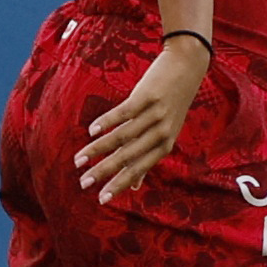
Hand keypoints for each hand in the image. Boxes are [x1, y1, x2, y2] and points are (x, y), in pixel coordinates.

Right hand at [75, 37, 210, 204]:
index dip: (119, 184)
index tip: (101, 199)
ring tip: (78, 160)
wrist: (187, 67)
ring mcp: (155, 114)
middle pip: (127, 156)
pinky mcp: (147, 97)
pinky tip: (91, 130)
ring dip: (97, 149)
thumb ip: (149, 158)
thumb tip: (136, 188)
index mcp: (165, 145)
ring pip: (122, 136)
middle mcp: (162, 132)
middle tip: (84, 184)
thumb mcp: (166, 133)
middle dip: (104, 172)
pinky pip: (124, 113)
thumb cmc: (173, 103)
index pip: (138, 169)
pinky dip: (106, 122)